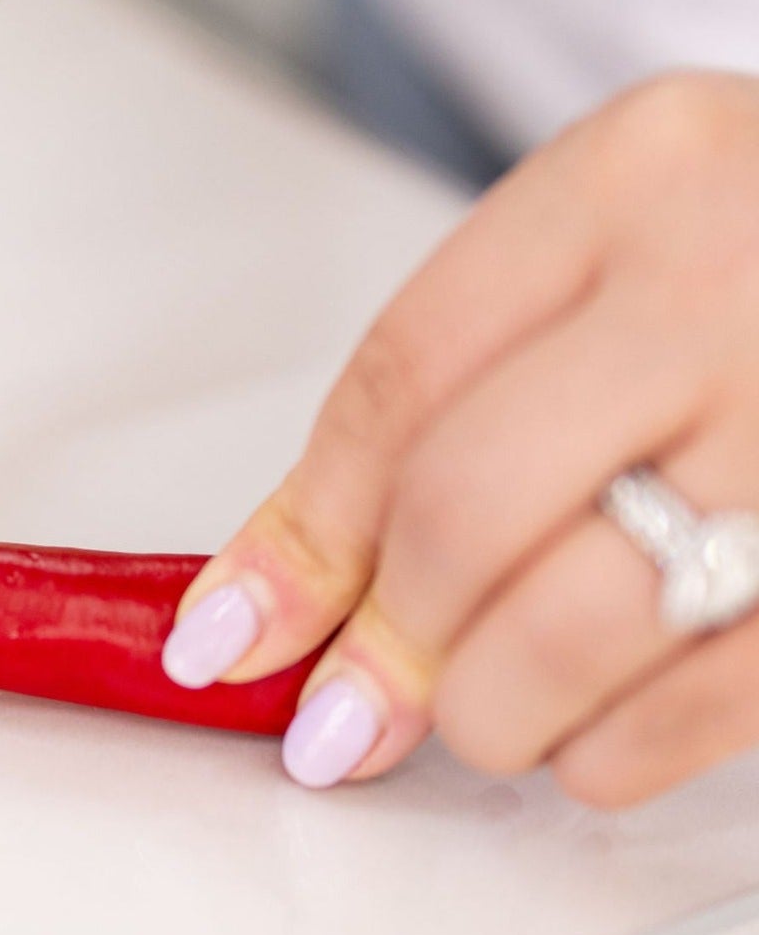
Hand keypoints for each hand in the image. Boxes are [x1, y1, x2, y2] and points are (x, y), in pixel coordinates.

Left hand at [160, 71, 758, 807]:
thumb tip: (253, 613)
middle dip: (390, 640)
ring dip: (489, 712)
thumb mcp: (588, 273)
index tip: (227, 637)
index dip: (297, 540)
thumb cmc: (750, 272)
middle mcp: (732, 283)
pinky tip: (592, 736)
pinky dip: (610, 753)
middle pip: (468, 506)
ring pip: (576, 626)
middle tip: (358, 701)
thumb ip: (424, 420)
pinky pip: (702, 705)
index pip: (400, 383)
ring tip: (487, 712)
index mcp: (631, 180)